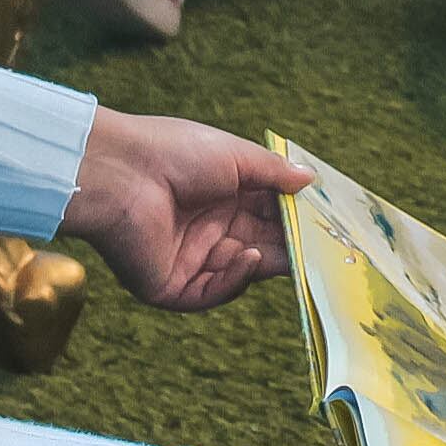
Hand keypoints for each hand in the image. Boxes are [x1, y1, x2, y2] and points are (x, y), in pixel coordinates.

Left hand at [60, 113, 310, 310]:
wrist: (120, 172)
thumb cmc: (174, 153)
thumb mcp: (236, 156)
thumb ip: (275, 173)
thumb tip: (311, 180)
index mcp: (218, 196)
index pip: (265, 215)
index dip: (293, 220)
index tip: (325, 223)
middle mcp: (204, 229)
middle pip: (257, 245)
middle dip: (288, 247)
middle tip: (322, 248)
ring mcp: (187, 260)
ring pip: (239, 272)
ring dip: (265, 263)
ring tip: (289, 252)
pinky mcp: (168, 287)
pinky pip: (211, 292)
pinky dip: (235, 279)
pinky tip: (249, 257)